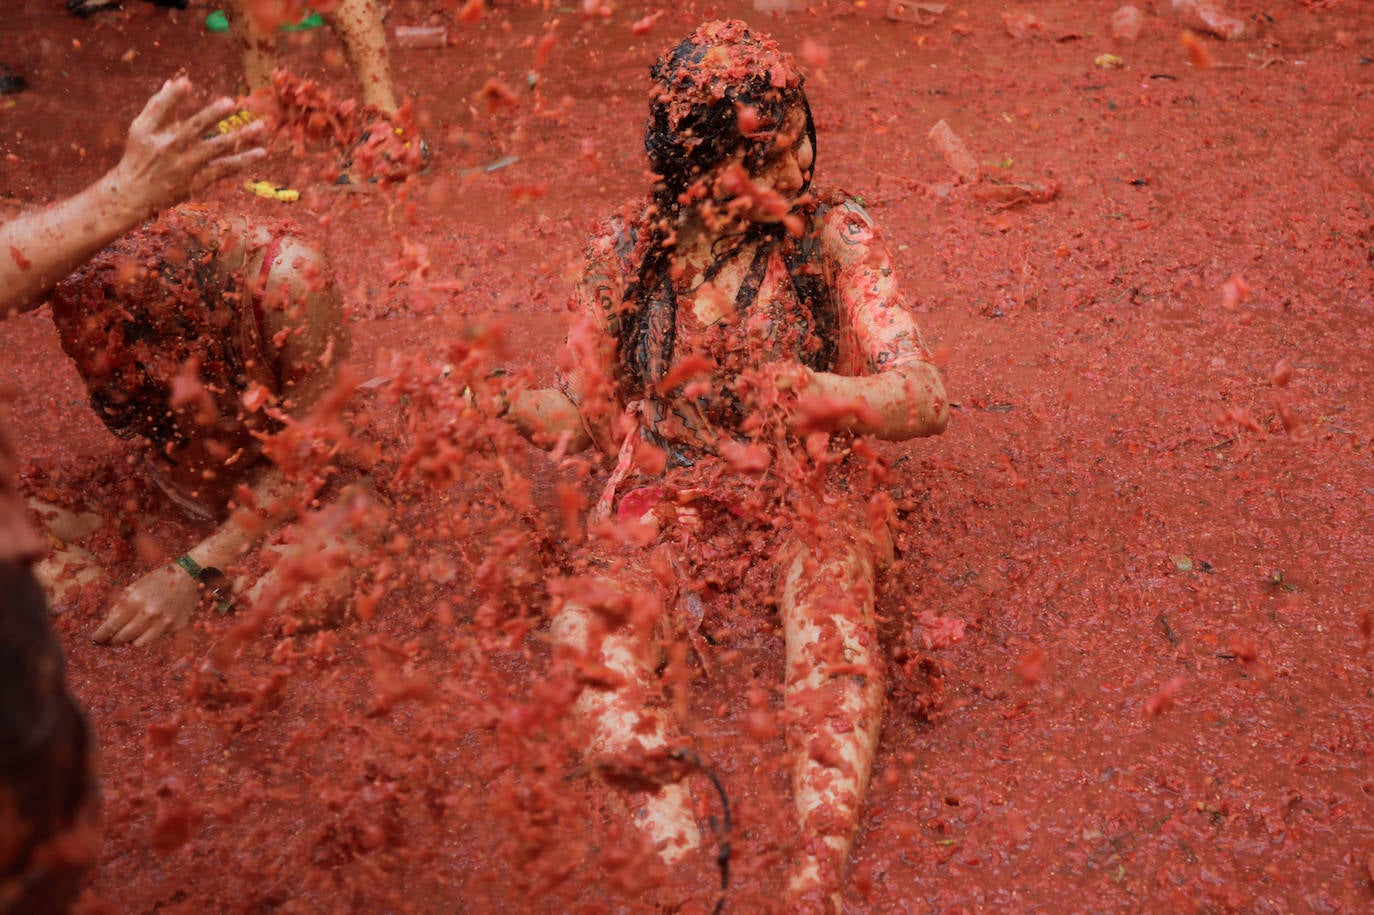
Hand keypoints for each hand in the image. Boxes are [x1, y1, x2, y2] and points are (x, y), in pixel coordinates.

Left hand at [93, 561, 200, 646]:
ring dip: (132, 639)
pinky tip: (152, 625)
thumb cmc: (160, 579)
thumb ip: (121, 604)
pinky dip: (150, 635)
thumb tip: (108, 623)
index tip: (96, 639)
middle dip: (114, 639)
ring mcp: (164, 623)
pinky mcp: (176, 627)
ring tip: (132, 632)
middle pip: (123, 638)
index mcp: (135, 600)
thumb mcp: (136, 586)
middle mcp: (149, 614)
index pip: (111, 626)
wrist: (191, 576)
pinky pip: (156, 639)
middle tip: (111, 639)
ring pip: (138, 643)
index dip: (101, 635)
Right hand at [106, 77, 266, 218]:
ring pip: (217, 147)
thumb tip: (175, 82)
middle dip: (213, 115)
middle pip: (195, 127)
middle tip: (230, 102)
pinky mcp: (199, 179)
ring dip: (240, 136)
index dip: (173, 96)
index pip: (162, 108)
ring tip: (261, 126)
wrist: (136, 194)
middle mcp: (171, 146)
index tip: (186, 83)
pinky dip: (243, 160)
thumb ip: (158, 105)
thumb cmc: (139, 155)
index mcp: (152, 130)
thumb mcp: (141, 128)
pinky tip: (261, 152)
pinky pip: (225, 168)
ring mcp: (187, 164)